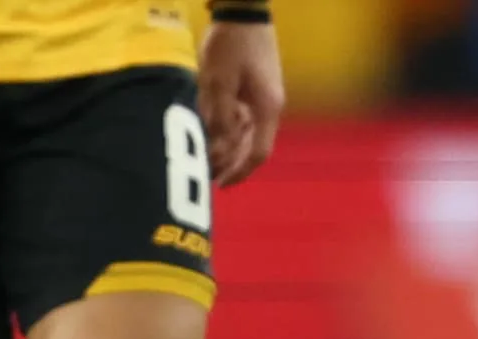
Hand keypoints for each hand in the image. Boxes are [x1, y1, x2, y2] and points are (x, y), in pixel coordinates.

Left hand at [199, 21, 285, 185]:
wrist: (244, 13)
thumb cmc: (231, 43)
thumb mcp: (218, 79)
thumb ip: (218, 114)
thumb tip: (218, 143)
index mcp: (266, 109)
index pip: (258, 153)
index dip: (240, 171)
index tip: (221, 184)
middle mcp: (269, 108)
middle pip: (254, 146)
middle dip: (232, 163)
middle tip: (210, 176)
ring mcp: (263, 99)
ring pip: (247, 133)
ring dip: (229, 147)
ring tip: (208, 157)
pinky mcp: (255, 89)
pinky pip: (243, 118)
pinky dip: (230, 129)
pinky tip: (213, 130)